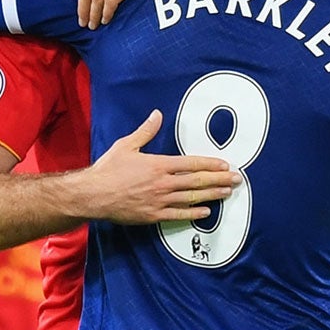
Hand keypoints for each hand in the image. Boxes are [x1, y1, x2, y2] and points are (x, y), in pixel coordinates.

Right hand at [77, 111, 238, 224]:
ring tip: (227, 192)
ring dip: (212, 195)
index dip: (210, 164)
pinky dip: (194, 213)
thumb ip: (146, 131)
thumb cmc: (108, 169)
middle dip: (219, 179)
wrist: (93, 195)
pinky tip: (206, 211)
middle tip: (236, 179)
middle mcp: (163, 183)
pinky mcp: (153, 215)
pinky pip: (178, 214)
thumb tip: (157, 114)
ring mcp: (159, 200)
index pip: (191, 163)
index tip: (225, 165)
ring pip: (192, 198)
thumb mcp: (126, 145)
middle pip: (197, 181)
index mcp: (158, 164)